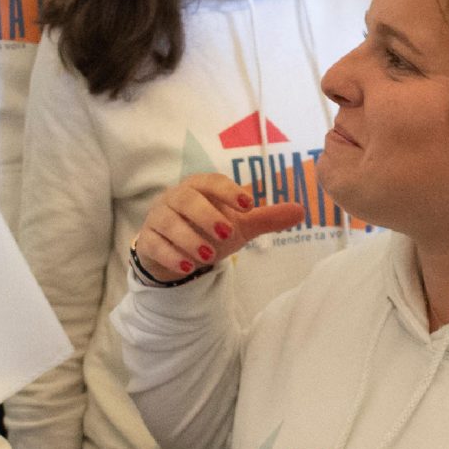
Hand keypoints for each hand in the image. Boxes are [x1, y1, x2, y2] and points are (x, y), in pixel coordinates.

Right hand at [130, 174, 305, 281]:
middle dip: (207, 215)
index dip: (229, 191)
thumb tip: (301, 211)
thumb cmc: (208, 230)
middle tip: (228, 234)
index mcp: (199, 187)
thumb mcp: (239, 226)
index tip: (249, 204)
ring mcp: (158, 218)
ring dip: (189, 238)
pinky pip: (154, 244)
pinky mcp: (147, 241)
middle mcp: (175, 198)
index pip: (211, 181)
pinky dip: (171, 255)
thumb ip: (265, 218)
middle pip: (186, 199)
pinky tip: (188, 267)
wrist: (176, 253)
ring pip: (168, 222)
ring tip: (208, 257)